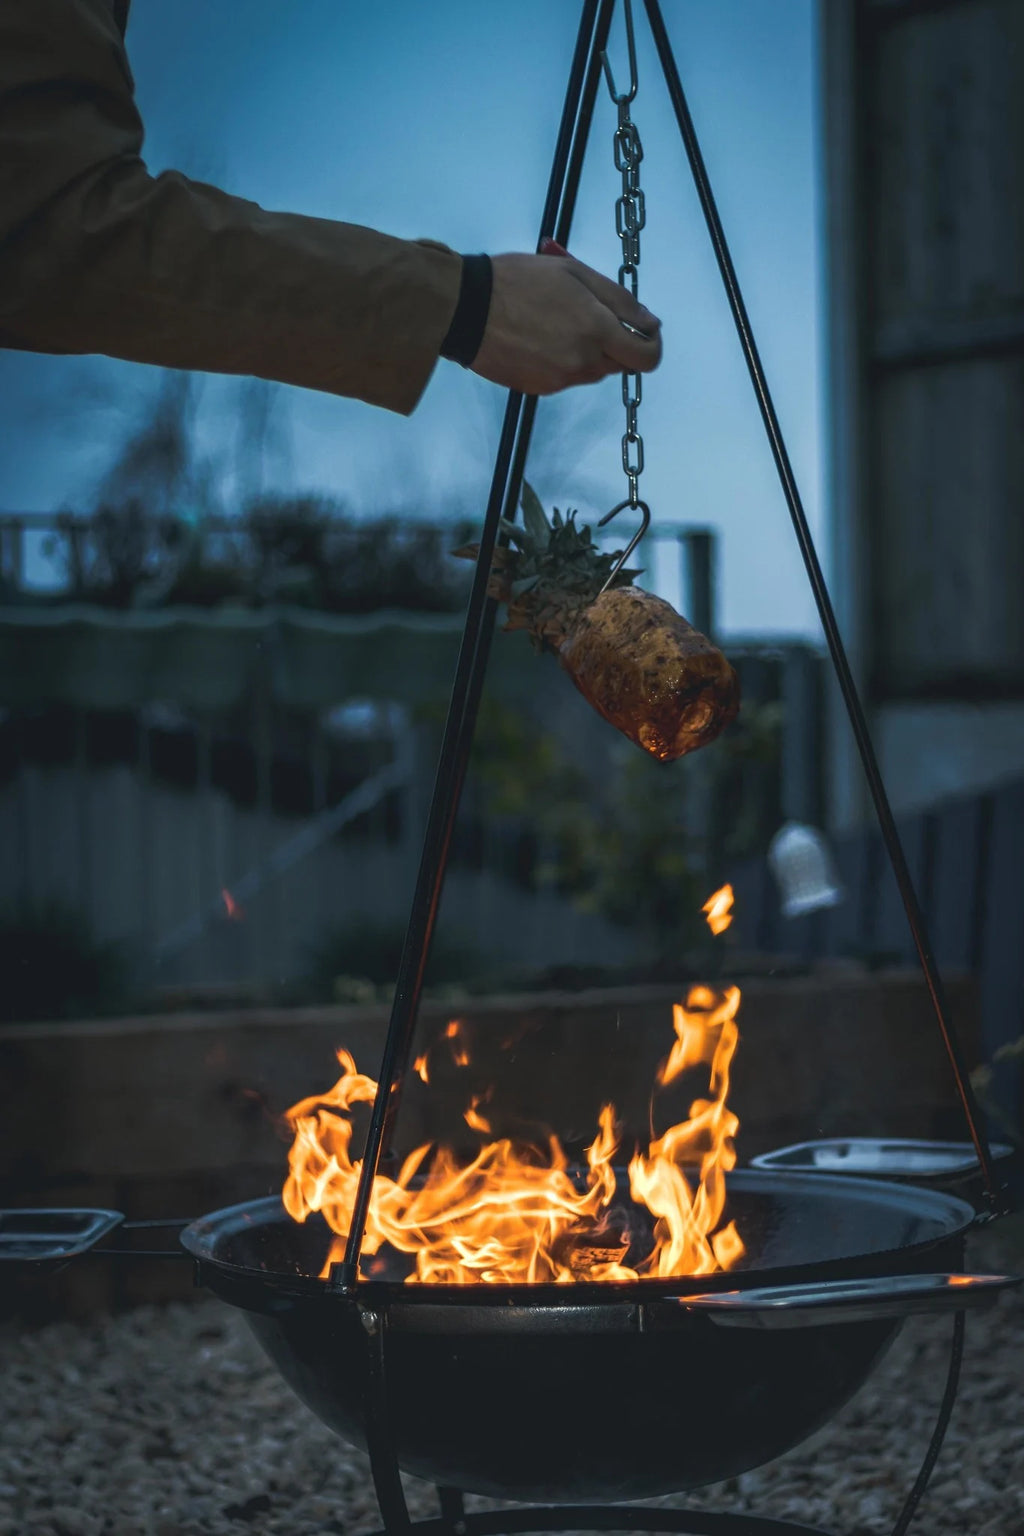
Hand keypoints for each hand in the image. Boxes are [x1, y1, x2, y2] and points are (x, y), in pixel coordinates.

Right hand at [470, 242, 661, 394]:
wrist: (466, 309)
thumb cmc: (517, 281)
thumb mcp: (574, 272)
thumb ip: (619, 300)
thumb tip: (650, 323)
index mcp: (596, 329)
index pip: (647, 357)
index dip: (651, 344)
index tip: (643, 331)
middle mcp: (583, 361)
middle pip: (619, 363)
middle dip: (613, 342)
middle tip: (587, 314)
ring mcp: (561, 379)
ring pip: (592, 371)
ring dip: (587, 350)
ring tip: (556, 322)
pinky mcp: (540, 389)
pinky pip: (566, 377)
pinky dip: (562, 361)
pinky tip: (539, 338)